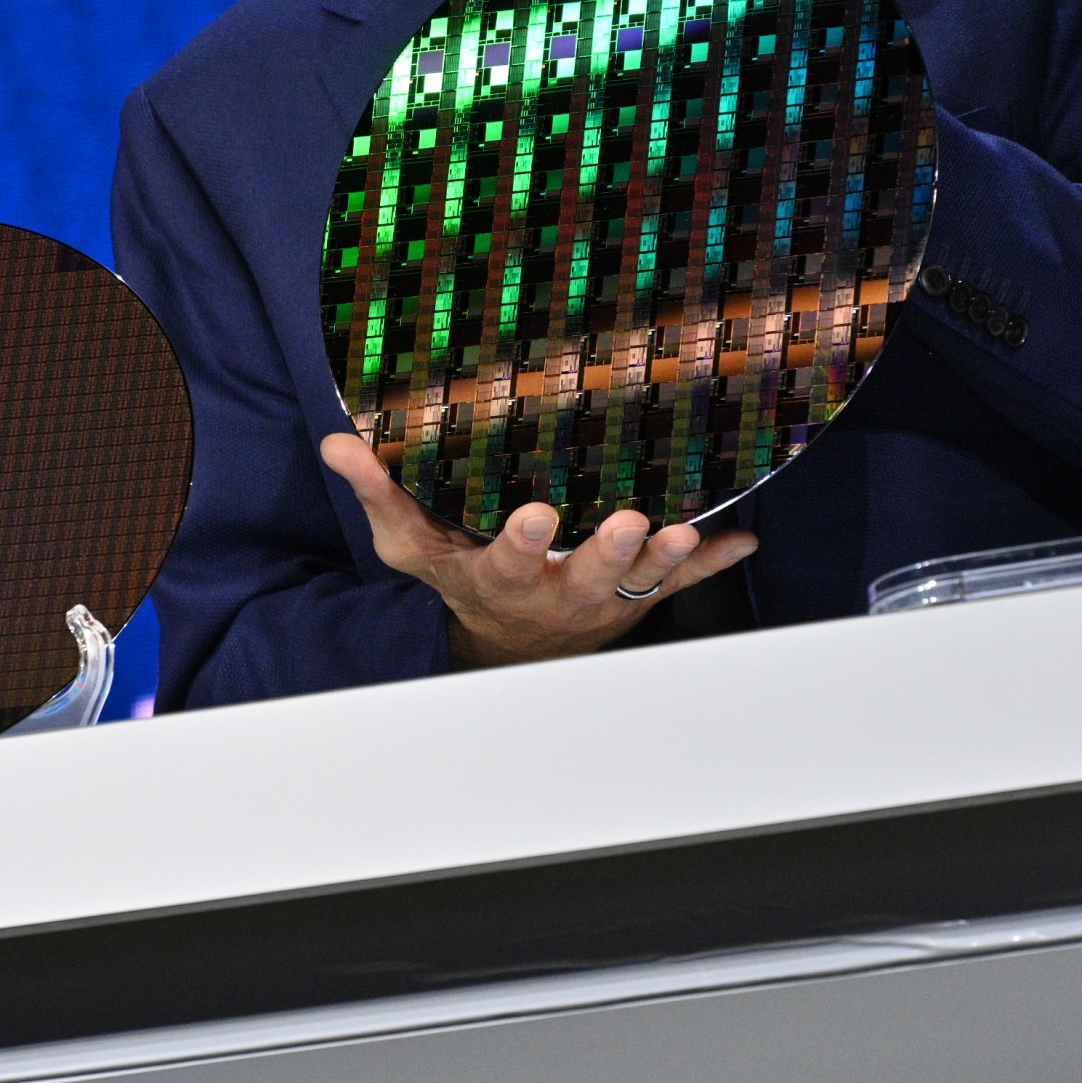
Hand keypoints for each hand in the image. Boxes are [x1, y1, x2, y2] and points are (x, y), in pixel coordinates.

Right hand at [319, 433, 757, 665]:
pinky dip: (712, 561)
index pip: (507, 560)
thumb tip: (339, 440)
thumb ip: (378, 491)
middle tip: (630, 525)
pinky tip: (742, 539)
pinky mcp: (639, 594)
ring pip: (640, 582)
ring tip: (684, 531)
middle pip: (585, 577)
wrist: (508, 641)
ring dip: (666, 559)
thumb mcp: (412, 542)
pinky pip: (682, 581)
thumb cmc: (460, 575)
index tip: (537, 515)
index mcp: (499, 576)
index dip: (523, 543)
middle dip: (608, 554)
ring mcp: (603, 595)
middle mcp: (555, 591)